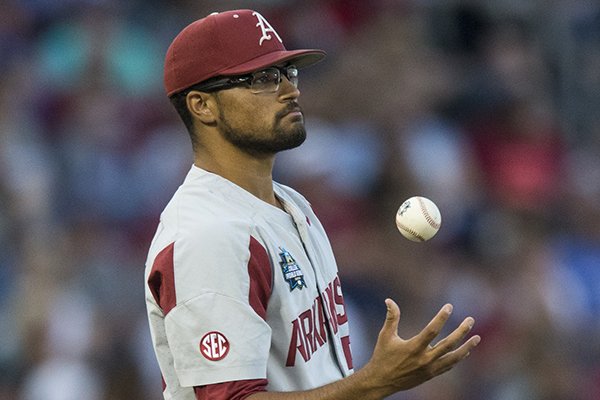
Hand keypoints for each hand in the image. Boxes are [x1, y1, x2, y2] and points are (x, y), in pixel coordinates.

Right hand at [360, 299, 480, 395]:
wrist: (382, 381)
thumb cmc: (383, 356)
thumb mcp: (385, 336)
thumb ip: (391, 318)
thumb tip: (389, 300)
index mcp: (414, 348)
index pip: (432, 330)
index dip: (441, 317)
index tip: (449, 306)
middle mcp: (424, 359)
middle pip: (448, 344)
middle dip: (461, 331)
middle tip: (470, 320)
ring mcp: (429, 369)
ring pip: (453, 357)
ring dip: (467, 347)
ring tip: (477, 338)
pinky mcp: (431, 375)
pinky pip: (448, 366)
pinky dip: (458, 358)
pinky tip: (465, 351)